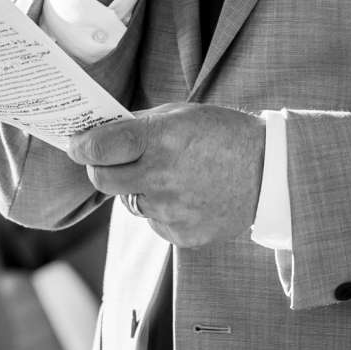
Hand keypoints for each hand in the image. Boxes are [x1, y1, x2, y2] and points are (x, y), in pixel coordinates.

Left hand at [70, 103, 263, 249]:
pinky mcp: (182, 235)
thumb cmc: (223, 134)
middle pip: (103, 181)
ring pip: (130, 203)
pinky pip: (154, 222)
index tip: (78, 146)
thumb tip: (98, 135)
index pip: (100, 148)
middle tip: (112, 161)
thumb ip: (139, 126)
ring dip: (138, 190)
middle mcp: (162, 177)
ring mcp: (172, 210)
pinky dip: (161, 209)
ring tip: (170, 176)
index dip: (82, 147)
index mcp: (160, 140)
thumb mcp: (181, 114)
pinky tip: (187, 195)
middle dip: (102, 169)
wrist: (272, 172)